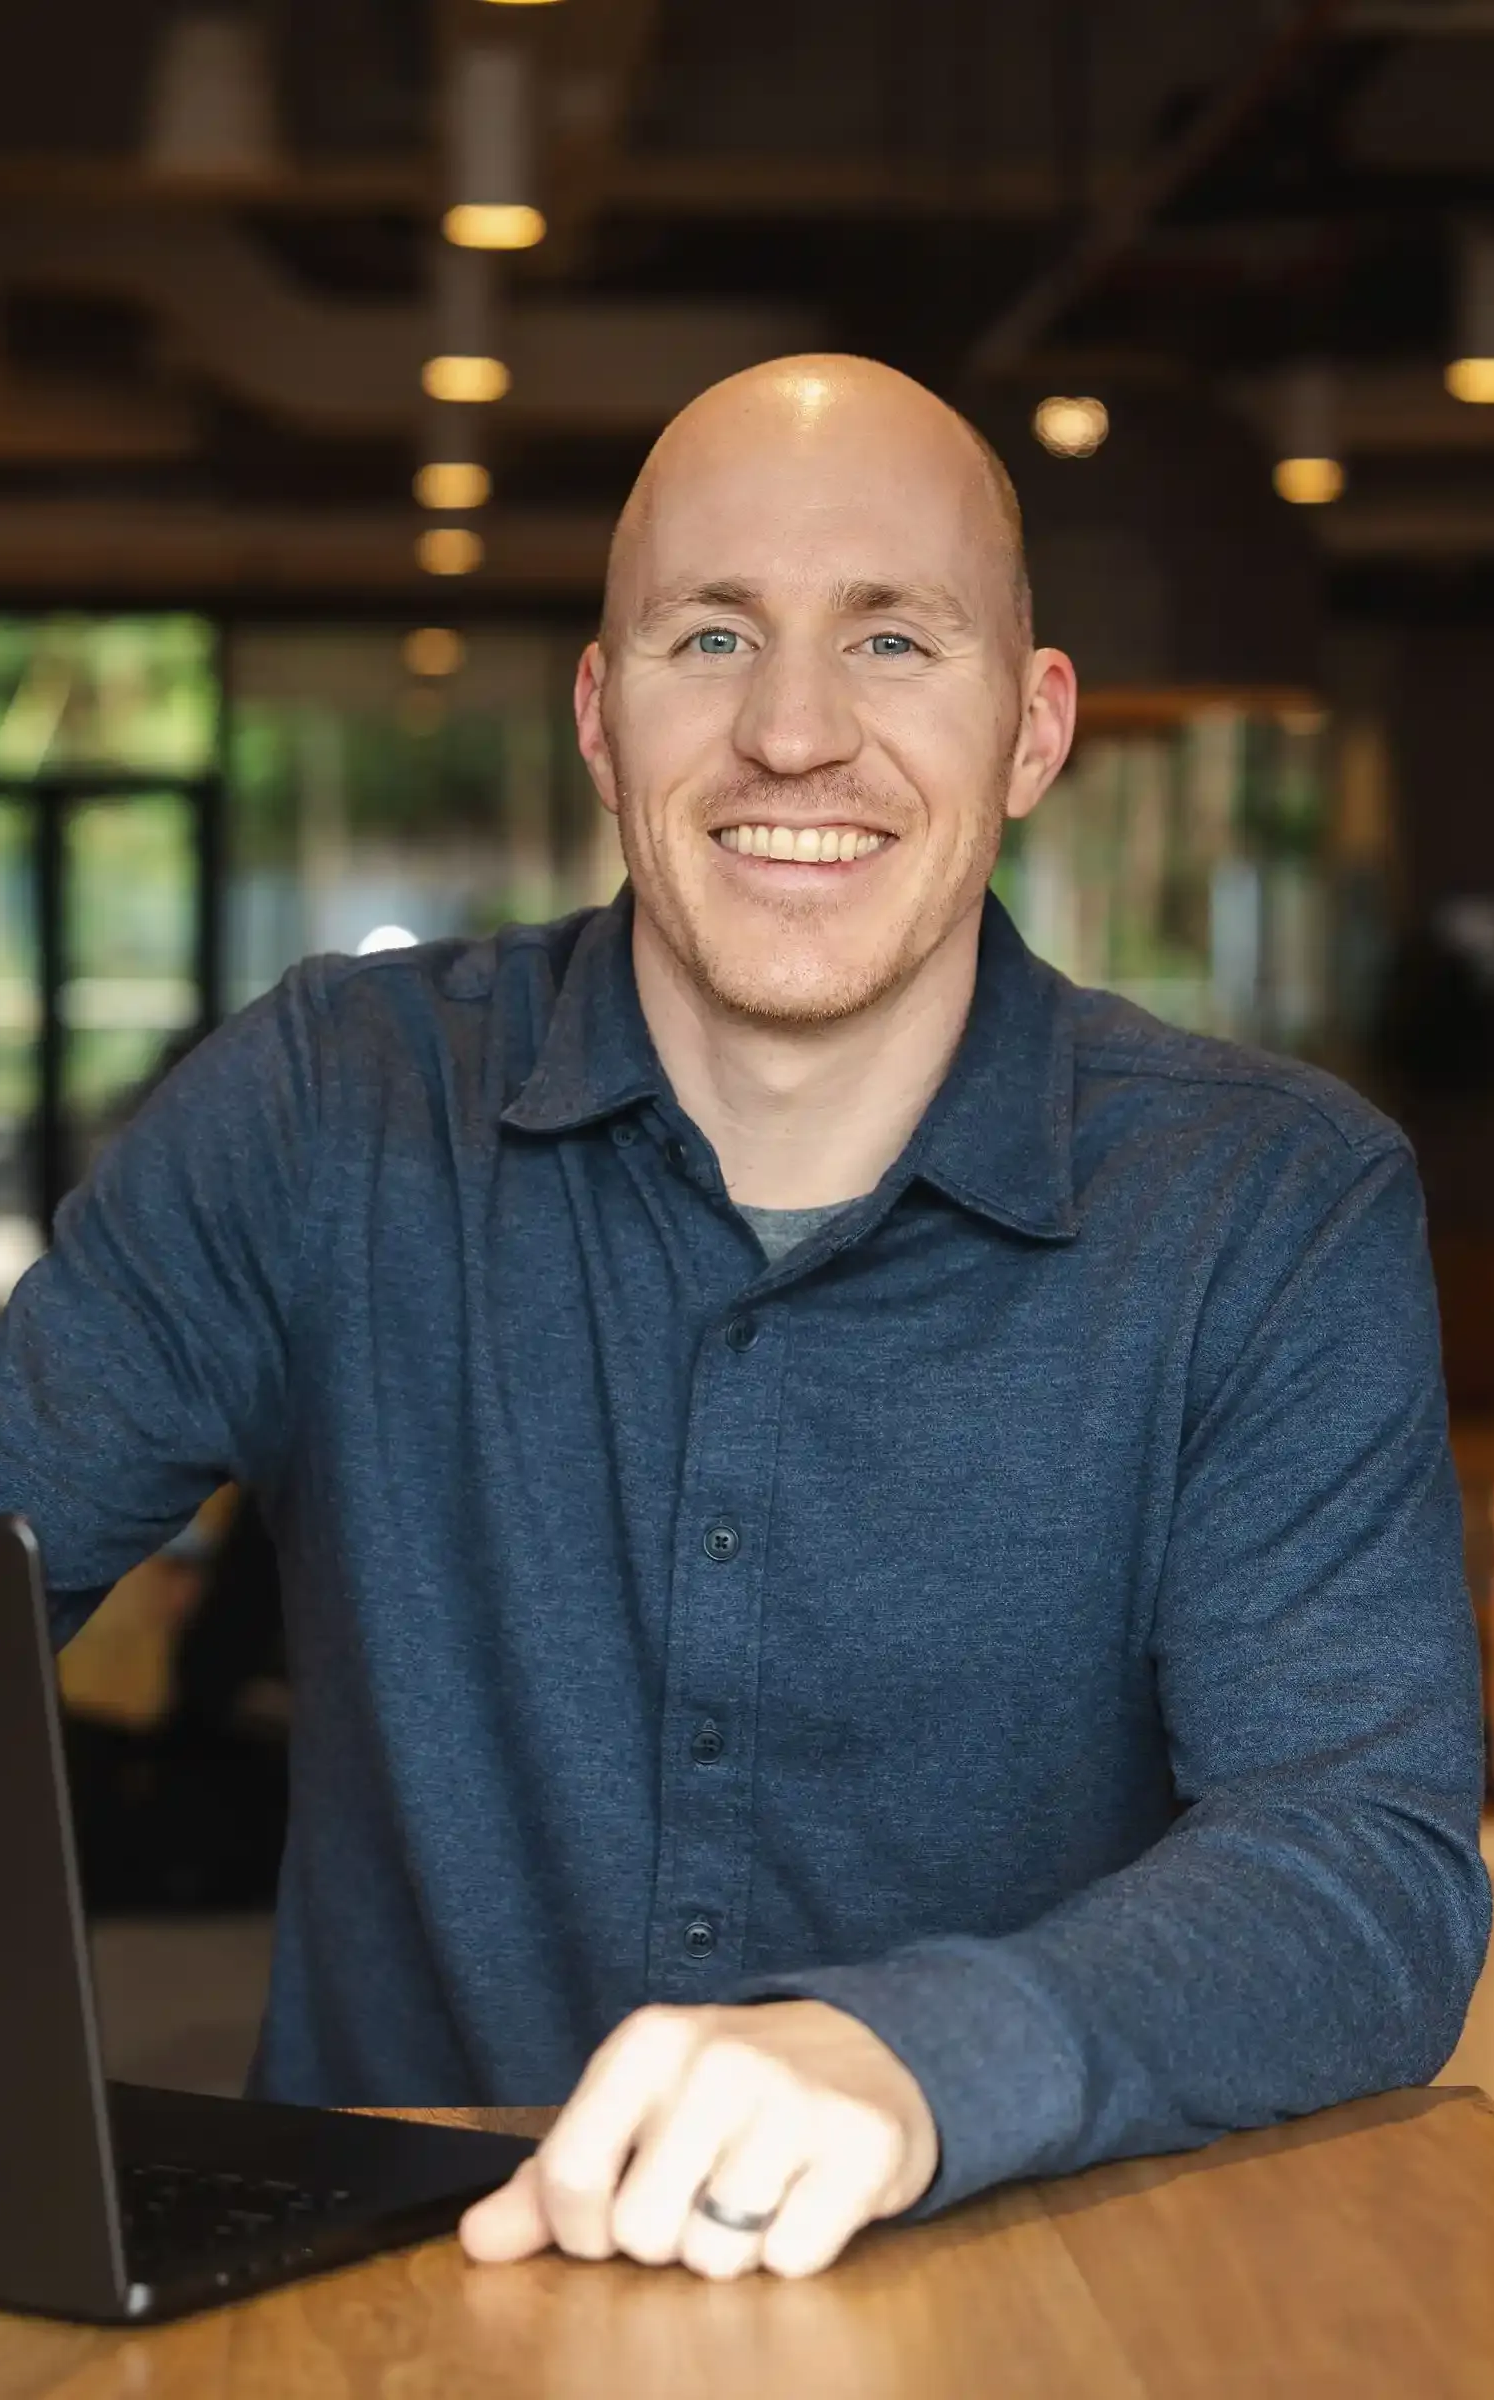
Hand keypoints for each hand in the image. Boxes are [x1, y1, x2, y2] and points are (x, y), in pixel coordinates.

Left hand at [458, 1999, 938, 2281]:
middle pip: (643, 2233)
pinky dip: (796, 2247)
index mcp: (648, 2043)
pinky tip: (806, 2194)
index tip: (613, 2215)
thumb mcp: (636, 2109)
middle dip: (668, 2237)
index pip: (569, 2178)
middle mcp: (719, 2060)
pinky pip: (792, 2259)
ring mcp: (794, 2099)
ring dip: (734, 2246)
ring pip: (718, 2256)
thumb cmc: (725, 2094)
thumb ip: (552, 2178)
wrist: (866, 2048)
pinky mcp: (861, 2144)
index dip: (582, 2229)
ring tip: (757, 2190)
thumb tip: (476, 2241)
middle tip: (702, 2192)